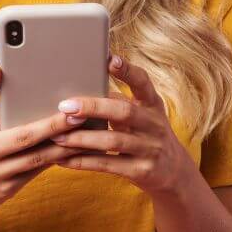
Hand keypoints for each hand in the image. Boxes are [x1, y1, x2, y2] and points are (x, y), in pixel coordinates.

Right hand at [0, 61, 90, 220]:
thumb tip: (15, 88)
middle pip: (21, 136)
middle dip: (52, 124)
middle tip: (76, 113)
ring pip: (35, 157)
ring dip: (62, 145)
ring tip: (83, 131)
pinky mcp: (6, 189)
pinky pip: (35, 172)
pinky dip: (55, 159)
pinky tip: (72, 150)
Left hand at [50, 54, 197, 197]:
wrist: (174, 172)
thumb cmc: (147, 134)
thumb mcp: (142, 115)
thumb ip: (118, 102)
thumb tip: (80, 86)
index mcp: (152, 104)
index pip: (143, 82)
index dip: (128, 70)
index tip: (110, 59)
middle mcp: (154, 124)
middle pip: (123, 112)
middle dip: (92, 108)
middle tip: (65, 106)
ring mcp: (150, 149)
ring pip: (112, 141)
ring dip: (81, 138)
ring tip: (57, 136)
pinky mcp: (142, 171)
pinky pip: (108, 165)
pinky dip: (83, 161)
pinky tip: (63, 159)